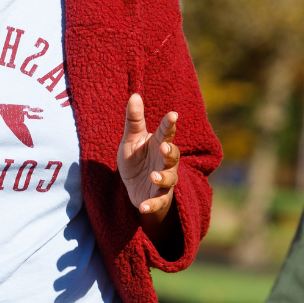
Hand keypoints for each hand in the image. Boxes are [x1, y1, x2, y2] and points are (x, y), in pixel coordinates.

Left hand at [118, 93, 179, 217]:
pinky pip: (158, 201)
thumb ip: (133, 120)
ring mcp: (163, 180)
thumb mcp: (130, 140)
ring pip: (170, 178)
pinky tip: (143, 207)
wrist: (134, 188)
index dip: (169, 124)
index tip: (172, 115)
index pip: (165, 132)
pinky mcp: (158, 198)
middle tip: (164, 146)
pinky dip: (152, 204)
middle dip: (170, 151)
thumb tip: (135, 95)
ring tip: (153, 175)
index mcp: (158, 144)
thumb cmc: (136, 159)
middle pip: (173, 155)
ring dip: (163, 177)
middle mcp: (165, 161)